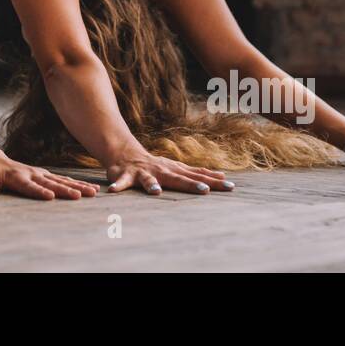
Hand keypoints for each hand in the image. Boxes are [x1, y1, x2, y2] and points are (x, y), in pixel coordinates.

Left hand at [0, 156, 99, 199]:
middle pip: (51, 183)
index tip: (51, 197)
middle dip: (66, 190)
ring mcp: (40, 174)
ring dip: (78, 186)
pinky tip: (91, 189)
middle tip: (80, 196)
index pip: (30, 186)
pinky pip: (64, 179)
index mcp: (17, 177)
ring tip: (93, 192)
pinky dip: (78, 184)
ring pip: (62, 180)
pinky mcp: (45, 175)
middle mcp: (32, 174)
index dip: (39, 191)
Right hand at [107, 153, 234, 194]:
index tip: (230, 186)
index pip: (197, 175)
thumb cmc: (155, 165)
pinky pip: (121, 182)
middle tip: (205, 190)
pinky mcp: (125, 175)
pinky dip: (118, 186)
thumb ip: (197, 173)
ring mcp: (143, 172)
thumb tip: (223, 176)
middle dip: (191, 184)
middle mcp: (161, 170)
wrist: (125, 153)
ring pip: (149, 179)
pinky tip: (113, 192)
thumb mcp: (177, 169)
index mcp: (174, 170)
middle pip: (178, 178)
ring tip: (156, 192)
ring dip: (152, 185)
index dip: (213, 181)